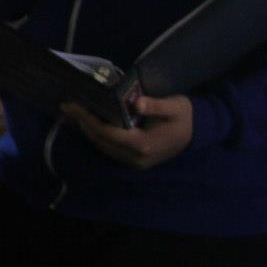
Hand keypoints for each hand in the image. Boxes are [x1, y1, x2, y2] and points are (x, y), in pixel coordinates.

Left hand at [60, 91, 193, 169]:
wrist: (200, 132)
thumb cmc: (186, 116)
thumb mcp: (175, 106)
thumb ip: (155, 106)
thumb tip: (135, 103)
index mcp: (144, 144)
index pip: (108, 133)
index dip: (88, 120)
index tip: (72, 106)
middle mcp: (137, 158)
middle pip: (101, 142)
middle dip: (82, 124)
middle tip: (67, 107)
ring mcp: (136, 162)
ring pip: (104, 147)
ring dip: (87, 131)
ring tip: (73, 114)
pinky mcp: (136, 161)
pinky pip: (110, 149)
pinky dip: (97, 137)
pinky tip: (89, 124)